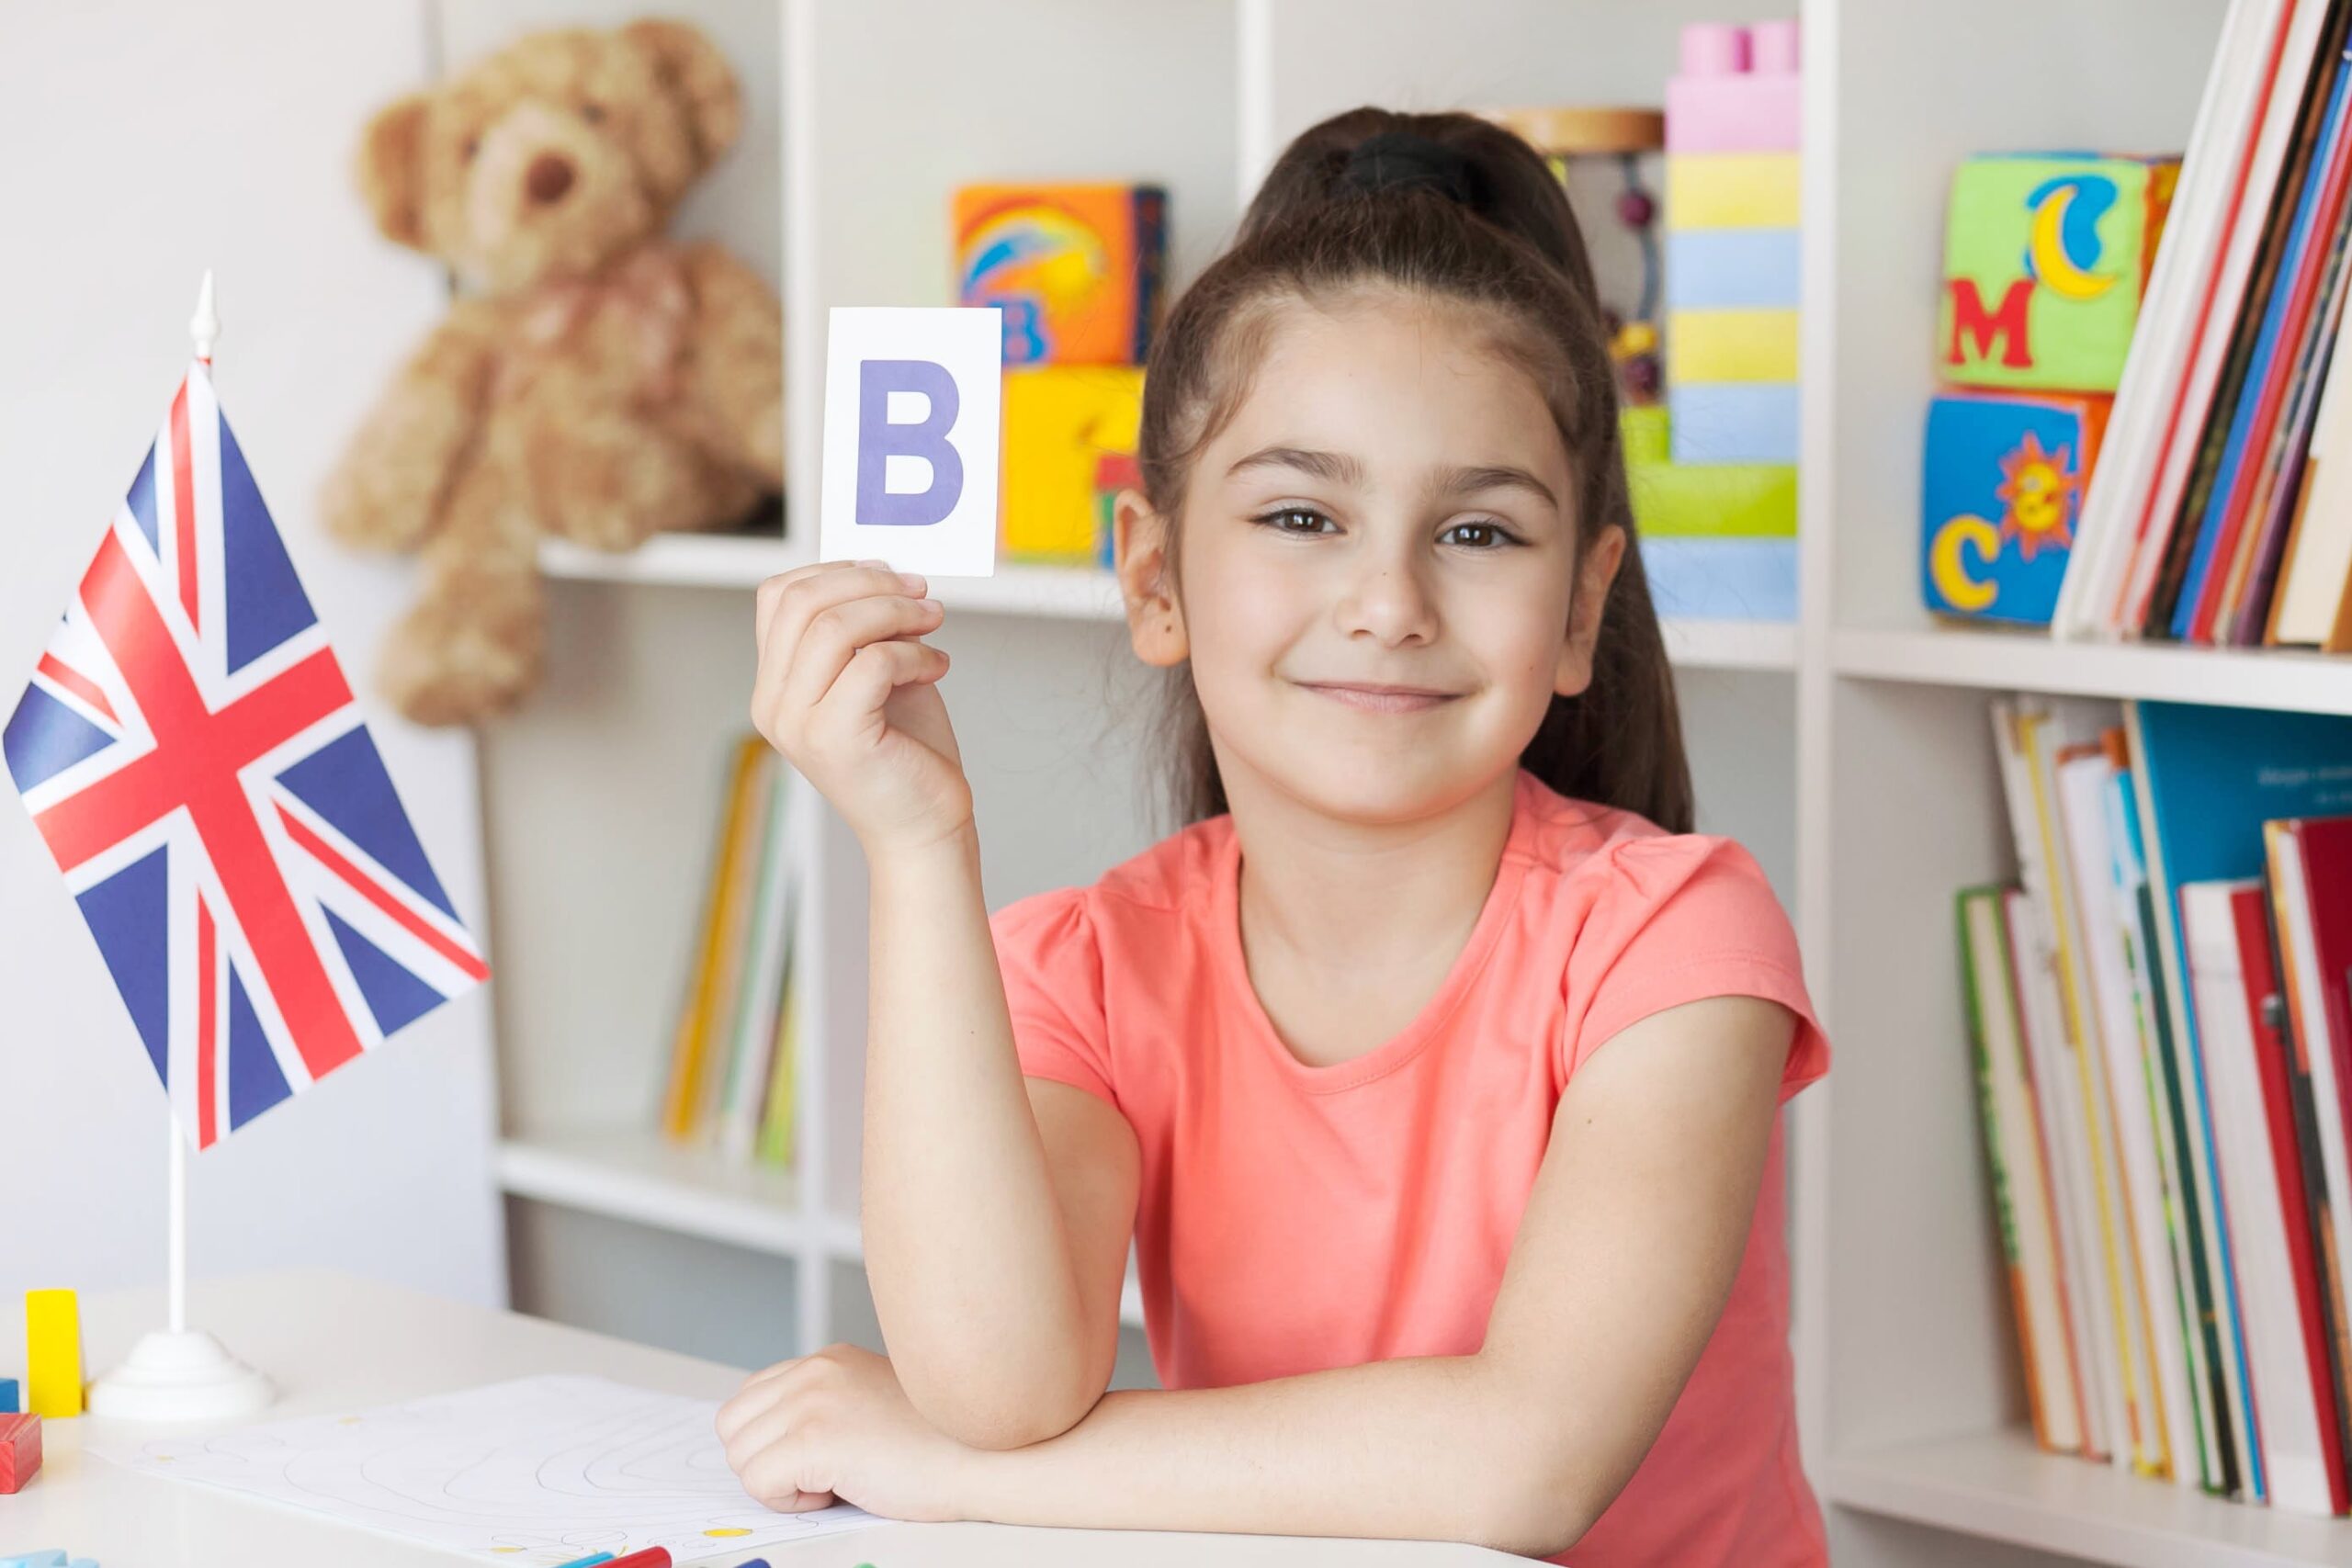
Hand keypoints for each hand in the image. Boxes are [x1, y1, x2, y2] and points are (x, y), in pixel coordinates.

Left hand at [716, 1342, 974, 1521]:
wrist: (987, 1456)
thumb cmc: (939, 1443)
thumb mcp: (872, 1402)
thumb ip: (826, 1403)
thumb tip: (778, 1438)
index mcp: (828, 1360)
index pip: (751, 1399)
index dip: (773, 1440)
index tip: (818, 1455)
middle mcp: (815, 1370)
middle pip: (733, 1426)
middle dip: (767, 1459)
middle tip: (822, 1470)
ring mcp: (813, 1401)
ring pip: (740, 1457)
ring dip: (779, 1481)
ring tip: (834, 1477)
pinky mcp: (815, 1439)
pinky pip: (758, 1484)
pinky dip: (790, 1501)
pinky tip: (837, 1489)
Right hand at [751, 560, 971, 854]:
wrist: (924, 825)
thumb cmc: (906, 751)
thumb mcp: (875, 674)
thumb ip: (862, 629)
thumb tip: (879, 572)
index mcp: (774, 686)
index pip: (778, 597)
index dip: (835, 571)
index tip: (888, 575)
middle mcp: (773, 705)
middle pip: (802, 602)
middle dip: (871, 584)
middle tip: (921, 593)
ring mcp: (798, 724)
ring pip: (834, 627)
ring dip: (896, 612)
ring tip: (933, 623)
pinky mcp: (836, 739)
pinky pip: (872, 662)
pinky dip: (914, 653)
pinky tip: (938, 666)